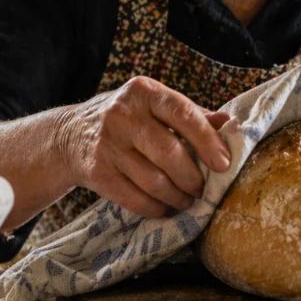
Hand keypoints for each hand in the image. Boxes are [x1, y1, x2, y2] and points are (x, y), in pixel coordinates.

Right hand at [58, 76, 230, 218]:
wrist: (69, 135)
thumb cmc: (128, 119)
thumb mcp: (155, 106)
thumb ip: (192, 115)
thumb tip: (230, 124)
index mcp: (145, 92)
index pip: (183, 114)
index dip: (207, 141)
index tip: (223, 164)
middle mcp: (123, 114)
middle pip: (169, 153)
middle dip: (192, 178)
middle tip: (203, 189)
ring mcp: (107, 143)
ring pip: (154, 181)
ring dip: (177, 197)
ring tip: (187, 200)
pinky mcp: (96, 172)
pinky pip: (134, 199)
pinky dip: (155, 208)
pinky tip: (165, 208)